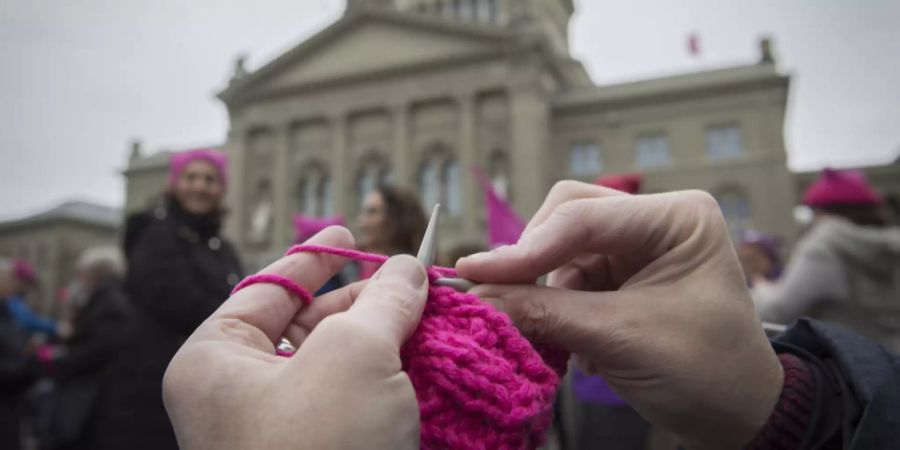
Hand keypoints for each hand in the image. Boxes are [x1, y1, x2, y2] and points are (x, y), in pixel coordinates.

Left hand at [163, 226, 427, 449]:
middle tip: (413, 284)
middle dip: (364, 301)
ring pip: (339, 366)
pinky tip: (427, 367)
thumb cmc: (318, 448)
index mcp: (216, 361)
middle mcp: (240, 396)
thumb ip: (383, 302)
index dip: (312, 257)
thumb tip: (407, 270)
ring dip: (385, 341)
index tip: (348, 233)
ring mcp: (281, 432)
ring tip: (431, 322)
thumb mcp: (353, 355)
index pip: (265, 289)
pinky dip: (390, 382)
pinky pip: (356, 405)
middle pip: (307, 325)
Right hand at [457, 181, 782, 449]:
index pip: (583, 217)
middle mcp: (654, 221)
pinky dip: (559, 309)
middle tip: (506, 301)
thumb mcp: (622, 339)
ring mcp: (637, 247)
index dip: (524, 248)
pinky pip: (567, 278)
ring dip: (548, 295)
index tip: (473, 273)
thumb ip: (546, 314)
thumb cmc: (706, 373)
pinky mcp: (622, 276)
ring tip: (566, 343)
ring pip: (561, 251)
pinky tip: (578, 345)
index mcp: (676, 217)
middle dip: (536, 263)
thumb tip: (476, 297)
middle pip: (566, 219)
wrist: (739, 418)